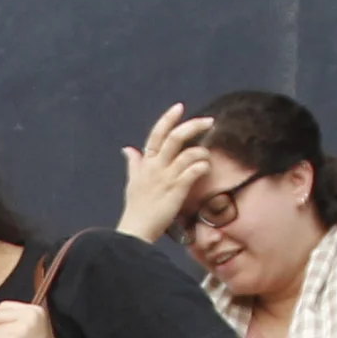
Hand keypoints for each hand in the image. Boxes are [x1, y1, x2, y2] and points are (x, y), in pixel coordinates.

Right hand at [116, 105, 213, 243]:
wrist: (136, 230)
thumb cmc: (136, 208)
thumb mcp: (132, 181)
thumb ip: (133, 163)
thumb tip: (127, 149)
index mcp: (146, 163)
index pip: (156, 134)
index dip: (168, 119)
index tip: (180, 107)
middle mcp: (156, 167)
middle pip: (175, 138)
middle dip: (193, 126)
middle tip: (209, 121)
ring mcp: (167, 178)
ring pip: (188, 153)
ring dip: (202, 152)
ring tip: (206, 158)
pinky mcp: (177, 190)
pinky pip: (193, 171)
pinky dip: (202, 166)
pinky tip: (205, 169)